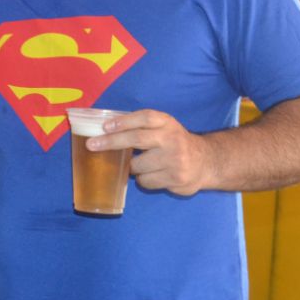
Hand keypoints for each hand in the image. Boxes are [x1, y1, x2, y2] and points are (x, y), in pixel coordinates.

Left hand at [84, 109, 212, 195]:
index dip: (124, 121)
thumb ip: (142, 126)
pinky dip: (143, 179)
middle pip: (137, 139)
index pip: (144, 118)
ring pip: (137, 165)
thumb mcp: (164, 127)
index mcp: (167, 123)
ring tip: (142, 164)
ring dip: (132, 167)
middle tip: (92, 145)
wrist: (207, 162)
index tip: (105, 126)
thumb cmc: (175, 142)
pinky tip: (154, 174)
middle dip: (112, 142)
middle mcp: (172, 139)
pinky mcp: (176, 178)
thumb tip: (104, 130)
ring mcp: (175, 160)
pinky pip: (146, 181)